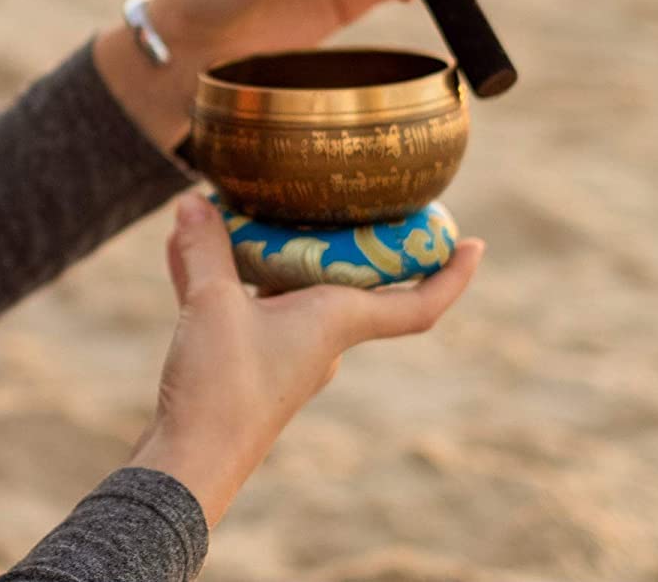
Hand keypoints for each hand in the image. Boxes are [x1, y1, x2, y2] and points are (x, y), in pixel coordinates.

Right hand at [129, 193, 485, 528]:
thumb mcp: (212, 304)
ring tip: (228, 205)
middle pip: (347, 279)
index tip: (475, 244)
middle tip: (337, 193)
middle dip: (340, 234)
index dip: (451, 275)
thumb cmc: (222, 389)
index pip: (418, 304)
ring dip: (260, 246)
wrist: (189, 463)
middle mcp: (320, 336)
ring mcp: (282, 351)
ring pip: (284, 284)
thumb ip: (206, 247)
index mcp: (336, 322)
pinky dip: (221, 270)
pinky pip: (241, 300)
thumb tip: (193, 199)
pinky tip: (182, 244)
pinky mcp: (243, 361)